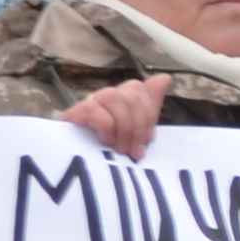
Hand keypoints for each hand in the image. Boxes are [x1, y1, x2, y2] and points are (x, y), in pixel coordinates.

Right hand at [59, 74, 175, 158]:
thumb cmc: (110, 149)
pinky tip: (104, 141)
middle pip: (132, 96)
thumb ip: (149, 108)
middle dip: (138, 128)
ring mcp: (90, 101)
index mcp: (124, 97)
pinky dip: (106, 129)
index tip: (145, 141)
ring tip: (119, 149)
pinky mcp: (75, 112)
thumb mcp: (136, 132)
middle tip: (133, 152)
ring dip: (123, 129)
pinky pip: (96, 111)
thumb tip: (165, 78)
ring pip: (115, 99)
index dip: (147, 117)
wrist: (76, 162)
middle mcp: (107, 95)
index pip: (141, 90)